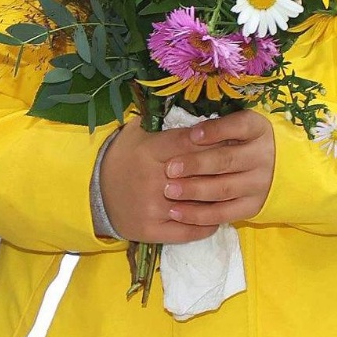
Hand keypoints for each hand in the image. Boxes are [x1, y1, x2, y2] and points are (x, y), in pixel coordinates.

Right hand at [100, 111, 276, 242]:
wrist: (96, 193)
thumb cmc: (124, 157)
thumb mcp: (136, 132)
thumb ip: (162, 120)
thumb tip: (194, 104)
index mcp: (149, 151)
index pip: (189, 142)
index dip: (212, 140)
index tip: (230, 138)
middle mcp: (152, 180)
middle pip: (198, 174)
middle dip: (221, 169)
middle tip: (241, 165)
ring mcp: (152, 208)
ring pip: (197, 205)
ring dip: (218, 200)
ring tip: (235, 193)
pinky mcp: (151, 230)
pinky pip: (189, 231)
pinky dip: (207, 225)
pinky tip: (218, 216)